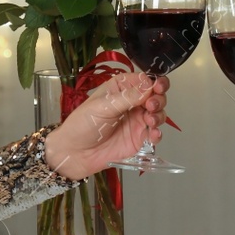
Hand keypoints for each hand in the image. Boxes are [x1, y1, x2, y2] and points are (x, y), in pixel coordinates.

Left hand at [44, 72, 168, 179]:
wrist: (75, 153)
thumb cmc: (82, 125)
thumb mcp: (102, 107)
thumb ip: (127, 97)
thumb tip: (148, 86)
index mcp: (121, 88)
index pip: (143, 80)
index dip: (153, 82)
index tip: (157, 87)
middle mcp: (132, 102)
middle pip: (155, 95)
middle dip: (159, 98)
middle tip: (152, 105)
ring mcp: (136, 120)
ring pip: (158, 113)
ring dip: (159, 115)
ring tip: (150, 120)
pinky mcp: (139, 138)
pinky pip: (154, 133)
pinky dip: (158, 133)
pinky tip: (153, 134)